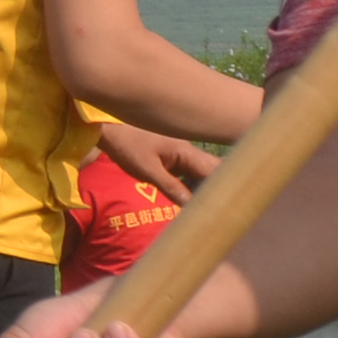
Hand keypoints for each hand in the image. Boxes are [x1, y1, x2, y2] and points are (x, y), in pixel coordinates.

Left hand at [97, 121, 216, 202]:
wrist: (110, 129)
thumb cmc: (128, 147)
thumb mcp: (148, 171)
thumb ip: (171, 187)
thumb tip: (192, 205)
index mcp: (186, 151)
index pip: (214, 170)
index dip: (223, 187)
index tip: (227, 205)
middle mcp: (188, 150)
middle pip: (213, 169)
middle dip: (218, 187)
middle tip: (220, 208)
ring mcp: (181, 152)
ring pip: (202, 171)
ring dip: (205, 187)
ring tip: (207, 207)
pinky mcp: (172, 157)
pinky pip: (189, 171)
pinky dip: (192, 183)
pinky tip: (189, 197)